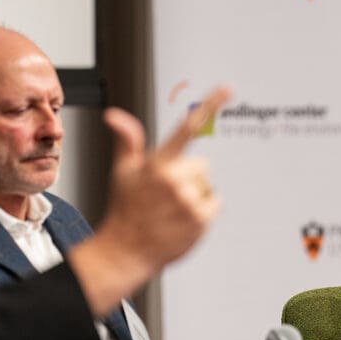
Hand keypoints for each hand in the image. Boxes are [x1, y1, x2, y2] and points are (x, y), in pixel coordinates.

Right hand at [67, 88, 230, 315]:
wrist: (126, 251)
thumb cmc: (125, 208)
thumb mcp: (122, 170)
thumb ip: (127, 139)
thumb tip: (114, 115)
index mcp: (156, 164)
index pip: (186, 128)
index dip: (209, 106)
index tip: (226, 89)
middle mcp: (174, 180)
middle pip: (201, 165)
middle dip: (186, 175)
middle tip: (164, 194)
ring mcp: (188, 201)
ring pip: (207, 185)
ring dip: (194, 195)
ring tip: (171, 210)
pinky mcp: (200, 220)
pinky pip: (214, 203)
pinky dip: (203, 211)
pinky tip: (181, 220)